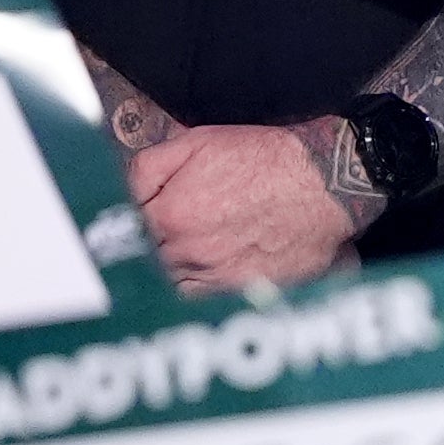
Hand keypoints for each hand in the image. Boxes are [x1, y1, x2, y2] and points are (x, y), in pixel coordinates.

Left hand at [129, 117, 371, 290]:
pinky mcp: (244, 291)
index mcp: (170, 214)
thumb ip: (148, 167)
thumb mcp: (197, 142)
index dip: (123, 230)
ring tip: (177, 260)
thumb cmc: (264, 159)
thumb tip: (120, 191)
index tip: (120, 231)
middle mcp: (190, 252)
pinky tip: (202, 275)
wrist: (323, 183)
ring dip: (168, 276)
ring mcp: (217, 277)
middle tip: (148, 245)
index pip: (125, 233)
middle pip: (146, 266)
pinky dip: (197, 291)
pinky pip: (205, 302)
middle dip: (145, 254)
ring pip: (171, 289)